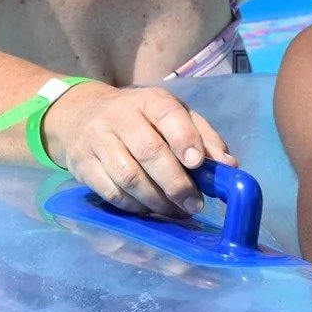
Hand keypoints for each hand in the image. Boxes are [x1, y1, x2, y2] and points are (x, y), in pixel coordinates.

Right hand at [43, 83, 235, 217]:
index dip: (184, 139)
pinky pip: (110, 192)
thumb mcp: (174, 116)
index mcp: (150, 101)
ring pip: (129, 176)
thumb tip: (229, 166)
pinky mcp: (82, 164)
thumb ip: (204, 138)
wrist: (81, 114)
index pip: (168, 115)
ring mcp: (97, 140)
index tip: (197, 163)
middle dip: (176, 183)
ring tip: (175, 211)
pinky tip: (149, 210)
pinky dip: (134, 207)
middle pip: (150, 151)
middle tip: (194, 204)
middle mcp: (120, 116)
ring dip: (156, 200)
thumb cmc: (141, 119)